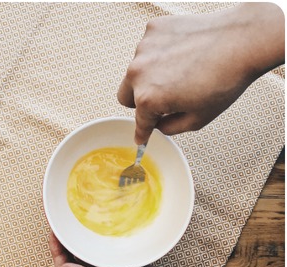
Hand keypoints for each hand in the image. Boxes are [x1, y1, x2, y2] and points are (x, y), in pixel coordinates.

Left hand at [48, 232, 183, 266]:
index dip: (57, 254)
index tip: (54, 235)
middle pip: (72, 265)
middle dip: (63, 247)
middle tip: (59, 227)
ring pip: (85, 260)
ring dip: (76, 246)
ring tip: (71, 228)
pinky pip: (100, 256)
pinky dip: (93, 246)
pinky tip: (93, 235)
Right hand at [118, 3, 284, 144]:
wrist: (241, 41)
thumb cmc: (225, 79)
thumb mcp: (199, 118)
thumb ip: (171, 128)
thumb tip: (159, 125)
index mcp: (148, 98)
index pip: (139, 122)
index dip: (142, 132)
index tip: (141, 136)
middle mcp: (138, 73)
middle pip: (125, 96)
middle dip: (139, 101)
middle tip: (162, 98)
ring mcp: (144, 48)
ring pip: (137, 70)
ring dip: (150, 74)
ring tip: (180, 70)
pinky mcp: (153, 29)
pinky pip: (149, 47)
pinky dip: (160, 52)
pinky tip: (182, 52)